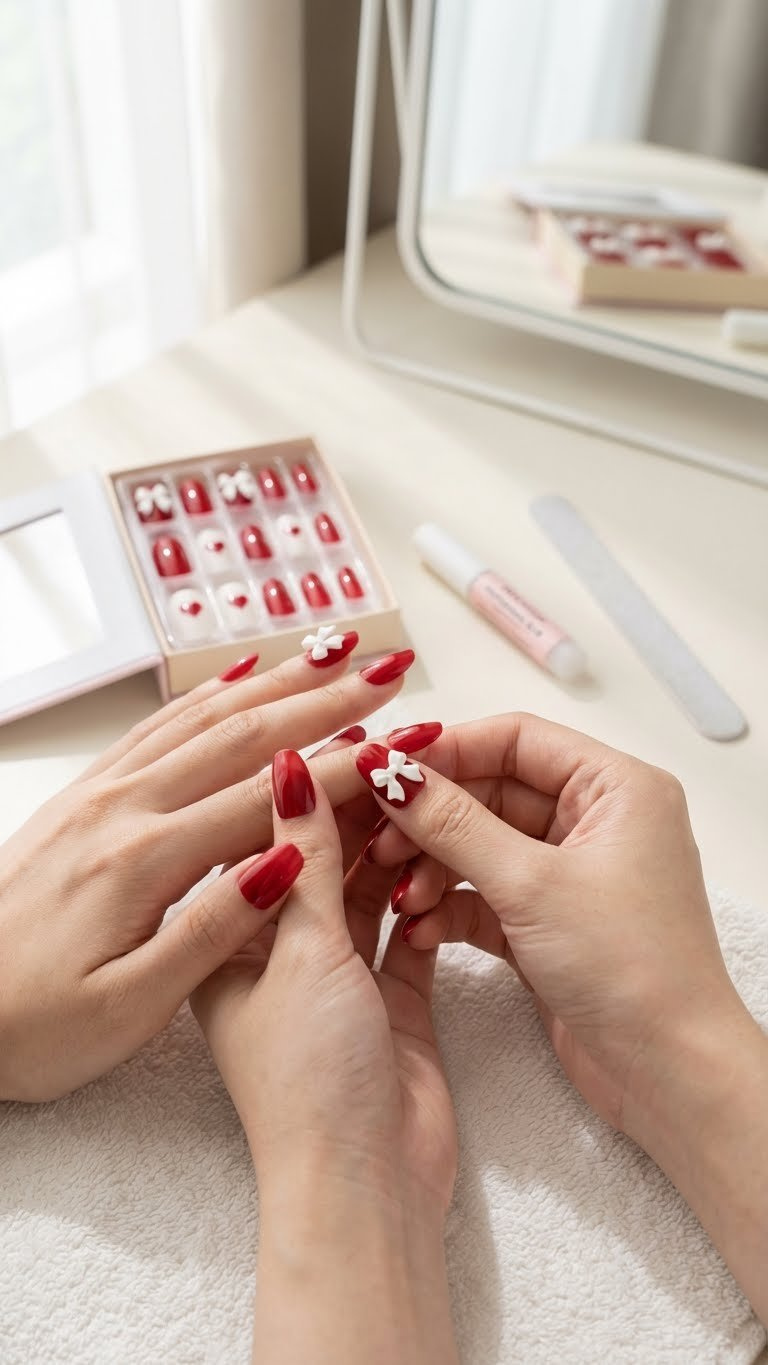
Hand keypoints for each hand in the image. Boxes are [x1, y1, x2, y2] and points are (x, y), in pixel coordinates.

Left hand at [0, 642, 413, 1100]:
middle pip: (245, 735)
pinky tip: (236, 676)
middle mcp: (123, 808)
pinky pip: (156, 725)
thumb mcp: (126, 1008)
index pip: (272, 798)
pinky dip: (206, 693)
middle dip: (327, 698)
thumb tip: (285, 861)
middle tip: (390, 668)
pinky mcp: (84, 798)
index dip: (350, 766)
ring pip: (203, 717)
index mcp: (144, 860)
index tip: (409, 737)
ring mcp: (100, 795)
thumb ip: (209, 931)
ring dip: (276, 680)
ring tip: (333, 650)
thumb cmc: (29, 1027)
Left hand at [192, 743, 457, 1364]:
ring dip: (392, 838)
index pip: (261, 830)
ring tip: (427, 782)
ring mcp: (331, 972)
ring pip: (362, 881)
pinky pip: (405, 922)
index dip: (304, 771)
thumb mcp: (298, 954)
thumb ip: (300, 858)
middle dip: (355, 797)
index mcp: (223, 939)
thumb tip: (287, 766)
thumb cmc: (307, 1086)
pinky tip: (445, 851)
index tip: (350, 720)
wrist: (365, 1189)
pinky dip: (423, 891)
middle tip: (401, 738)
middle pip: (314, 850)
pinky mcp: (387, 995)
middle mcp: (272, 950)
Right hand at [355, 715, 767, 1323]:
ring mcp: (573, 875)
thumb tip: (390, 771)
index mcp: (617, 788)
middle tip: (378, 837)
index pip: (516, 740)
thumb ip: (453, 823)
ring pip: (483, 847)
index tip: (384, 767)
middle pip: (492, 792)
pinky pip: (486, 895)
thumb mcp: (531, 884)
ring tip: (399, 895)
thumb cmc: (631, 968)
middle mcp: (598, 822)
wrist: (668, 1074)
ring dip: (434, 867)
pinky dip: (449, 908)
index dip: (447, 750)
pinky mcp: (551, 924)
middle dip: (432, 817)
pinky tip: (417, 928)